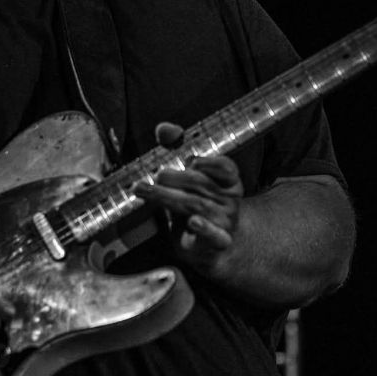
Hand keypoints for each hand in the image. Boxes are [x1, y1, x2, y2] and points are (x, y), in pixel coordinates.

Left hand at [134, 122, 243, 273]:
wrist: (212, 247)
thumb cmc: (199, 207)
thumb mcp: (190, 182)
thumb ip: (177, 155)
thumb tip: (163, 128)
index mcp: (228, 182)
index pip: (225, 168)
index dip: (208, 162)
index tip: (190, 160)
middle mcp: (229, 200)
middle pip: (202, 185)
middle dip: (176, 178)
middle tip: (156, 176)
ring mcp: (226, 221)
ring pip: (197, 206)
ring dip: (168, 197)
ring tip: (147, 190)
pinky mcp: (218, 242)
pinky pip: (214, 236)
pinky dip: (204, 228)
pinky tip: (193, 222)